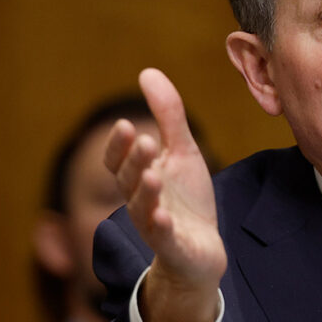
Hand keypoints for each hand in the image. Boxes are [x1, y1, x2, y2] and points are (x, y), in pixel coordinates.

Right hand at [104, 68, 226, 321]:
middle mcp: (141, 200)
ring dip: (145, 192)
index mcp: (140, 176)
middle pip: (129, 180)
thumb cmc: (187, 198)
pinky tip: (164, 215)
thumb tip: (147, 72)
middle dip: (135, 161)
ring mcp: (155, 225)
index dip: (120, 145)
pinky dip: (161, 226)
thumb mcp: (182, 152)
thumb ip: (168, 116)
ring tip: (153, 175)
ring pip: (142, 208)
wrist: (202, 250)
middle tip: (145, 141)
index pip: (119, 160)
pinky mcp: (173, 246)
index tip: (127, 124)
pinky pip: (162, 237)